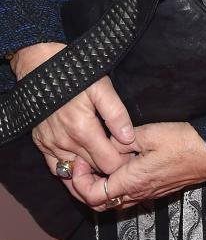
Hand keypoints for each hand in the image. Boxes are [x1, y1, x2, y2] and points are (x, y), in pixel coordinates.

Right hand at [13, 42, 135, 183]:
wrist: (40, 66)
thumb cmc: (75, 74)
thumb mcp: (101, 88)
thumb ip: (116, 114)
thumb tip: (129, 138)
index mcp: (83, 130)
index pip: (109, 164)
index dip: (124, 163)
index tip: (132, 156)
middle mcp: (65, 143)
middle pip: (94, 170)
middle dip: (110, 168)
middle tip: (122, 159)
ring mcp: (51, 145)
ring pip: (75, 173)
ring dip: (90, 171)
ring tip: (104, 162)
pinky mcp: (42, 144)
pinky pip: (56, 169)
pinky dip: (70, 171)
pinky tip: (82, 165)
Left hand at [71, 122, 205, 211]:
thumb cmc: (184, 142)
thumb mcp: (150, 133)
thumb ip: (123, 139)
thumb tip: (105, 141)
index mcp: (132, 181)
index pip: (92, 195)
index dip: (78, 181)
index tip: (78, 161)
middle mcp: (137, 193)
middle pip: (98, 204)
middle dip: (82, 188)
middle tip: (79, 166)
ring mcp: (147, 195)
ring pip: (112, 202)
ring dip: (97, 188)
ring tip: (94, 166)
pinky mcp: (154, 191)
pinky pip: (126, 197)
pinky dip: (113, 187)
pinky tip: (116, 168)